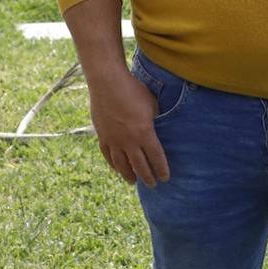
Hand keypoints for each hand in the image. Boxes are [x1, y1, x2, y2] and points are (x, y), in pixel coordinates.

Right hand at [88, 68, 170, 187]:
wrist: (107, 83)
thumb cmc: (134, 90)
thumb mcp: (152, 104)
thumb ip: (157, 120)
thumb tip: (162, 129)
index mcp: (144, 133)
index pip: (156, 157)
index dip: (161, 169)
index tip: (165, 178)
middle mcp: (128, 141)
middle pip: (139, 165)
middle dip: (147, 177)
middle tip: (152, 185)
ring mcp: (113, 140)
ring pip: (121, 164)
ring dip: (128, 175)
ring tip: (133, 182)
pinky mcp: (102, 136)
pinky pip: (108, 156)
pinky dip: (113, 165)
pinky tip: (117, 169)